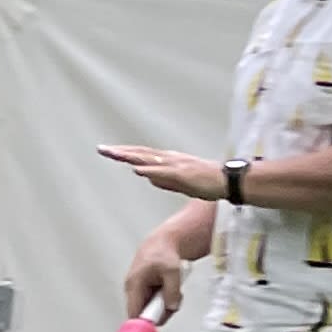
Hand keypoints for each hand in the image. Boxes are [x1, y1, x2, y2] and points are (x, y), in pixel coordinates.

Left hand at [98, 144, 225, 202]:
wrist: (229, 182)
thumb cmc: (207, 182)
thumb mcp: (179, 182)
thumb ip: (162, 179)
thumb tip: (145, 176)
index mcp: (168, 160)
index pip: (142, 155)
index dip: (125, 153)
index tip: (109, 151)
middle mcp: (170, 159)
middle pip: (141, 154)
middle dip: (121, 151)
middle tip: (102, 149)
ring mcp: (176, 165)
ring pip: (149, 159)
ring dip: (130, 156)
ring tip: (113, 154)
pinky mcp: (184, 174)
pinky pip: (164, 172)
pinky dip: (150, 170)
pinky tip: (137, 169)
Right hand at [122, 227, 192, 320]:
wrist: (162, 243)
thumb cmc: (163, 253)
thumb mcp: (172, 271)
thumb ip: (172, 291)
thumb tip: (170, 307)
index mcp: (133, 285)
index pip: (133, 313)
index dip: (144, 322)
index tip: (158, 323)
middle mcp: (133, 290)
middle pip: (144, 314)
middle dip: (162, 311)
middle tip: (174, 301)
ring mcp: (139, 291)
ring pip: (152, 309)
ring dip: (166, 305)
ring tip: (175, 291)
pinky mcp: (146, 291)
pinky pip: (156, 303)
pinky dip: (166, 299)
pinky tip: (172, 289)